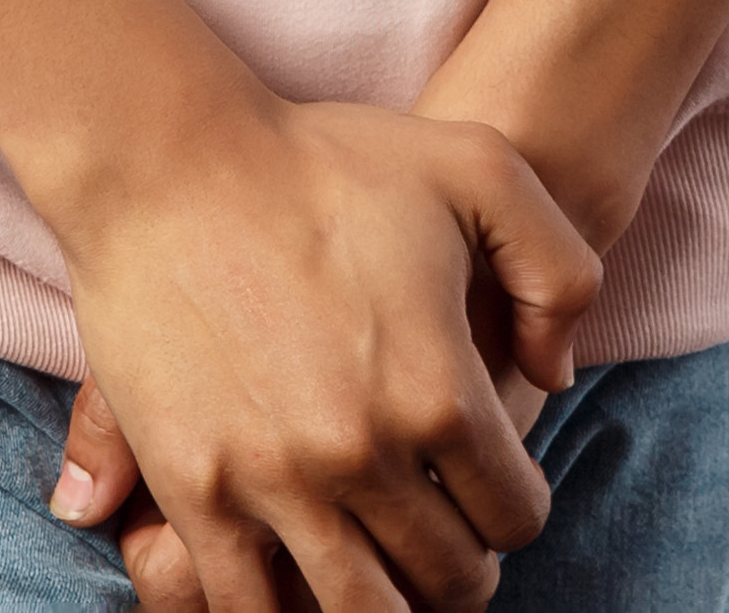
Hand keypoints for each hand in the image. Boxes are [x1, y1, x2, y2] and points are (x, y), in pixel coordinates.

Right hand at [30, 95, 598, 612]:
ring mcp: (272, 482)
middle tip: (447, 543)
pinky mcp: (193, 491)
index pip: (515, 514)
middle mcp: (362, 453)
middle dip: (460, 571)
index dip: (517, 512)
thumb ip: (558, 273)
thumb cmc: (328, 160)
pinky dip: (283, 612)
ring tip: (382, 574)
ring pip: (356, 612)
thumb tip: (551, 380)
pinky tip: (297, 580)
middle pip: (443, 577)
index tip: (496, 494)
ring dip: (384, 606)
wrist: (170, 165)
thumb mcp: (486, 172)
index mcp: (440, 391)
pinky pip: (246, 605)